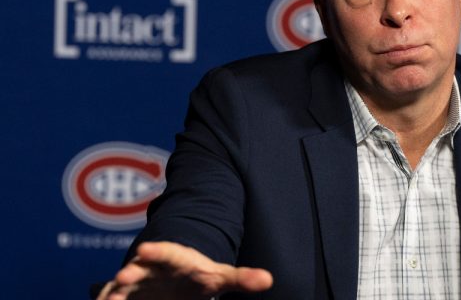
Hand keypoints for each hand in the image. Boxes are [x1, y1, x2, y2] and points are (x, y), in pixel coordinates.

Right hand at [97, 241, 272, 299]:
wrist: (182, 281)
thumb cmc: (201, 277)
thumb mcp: (221, 277)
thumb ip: (242, 278)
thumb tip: (269, 280)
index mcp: (177, 258)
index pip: (168, 251)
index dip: (157, 250)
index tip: (145, 249)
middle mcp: (153, 266)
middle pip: (141, 266)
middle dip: (131, 270)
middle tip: (123, 276)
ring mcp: (138, 280)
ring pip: (122, 283)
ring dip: (114, 290)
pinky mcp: (127, 295)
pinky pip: (113, 296)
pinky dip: (107, 299)